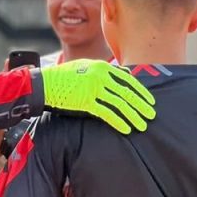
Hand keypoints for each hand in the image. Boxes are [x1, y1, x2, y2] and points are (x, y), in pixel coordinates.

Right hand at [40, 60, 155, 133]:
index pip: (127, 80)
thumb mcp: (87, 67)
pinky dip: (119, 122)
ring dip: (133, 116)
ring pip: (120, 104)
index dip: (141, 92)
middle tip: (151, 115)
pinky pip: (107, 113)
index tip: (150, 102)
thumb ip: (106, 70)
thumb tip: (127, 74)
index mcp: (102, 67)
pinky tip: (126, 129)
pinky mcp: (86, 101)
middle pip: (127, 93)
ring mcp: (93, 88)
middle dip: (141, 105)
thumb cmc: (65, 77)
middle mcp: (100, 76)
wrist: (44, 84)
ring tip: (142, 125)